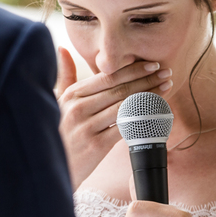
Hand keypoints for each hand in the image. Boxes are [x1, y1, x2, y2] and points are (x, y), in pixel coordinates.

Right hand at [54, 47, 171, 189]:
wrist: (49, 167)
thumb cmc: (57, 133)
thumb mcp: (55, 102)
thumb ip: (64, 76)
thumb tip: (63, 49)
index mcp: (72, 94)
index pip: (108, 77)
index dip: (133, 70)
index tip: (152, 64)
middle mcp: (78, 108)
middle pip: (120, 89)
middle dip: (147, 79)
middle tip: (167, 73)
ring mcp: (87, 127)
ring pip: (126, 106)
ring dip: (150, 96)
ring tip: (166, 89)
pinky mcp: (96, 146)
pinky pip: (125, 128)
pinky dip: (143, 119)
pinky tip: (156, 114)